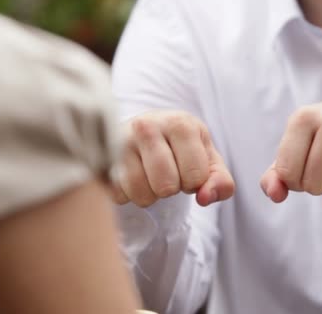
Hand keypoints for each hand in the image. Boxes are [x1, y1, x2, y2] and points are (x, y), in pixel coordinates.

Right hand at [113, 111, 234, 206]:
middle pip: (166, 187)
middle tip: (167, 173)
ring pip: (141, 195)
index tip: (186, 168)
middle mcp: (147, 126)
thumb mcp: (209, 161)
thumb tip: (204, 199)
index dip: (194, 182)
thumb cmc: (182, 149)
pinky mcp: (100, 158)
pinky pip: (119, 196)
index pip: (195, 177)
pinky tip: (131, 176)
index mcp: (180, 123)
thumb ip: (220, 182)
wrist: (145, 130)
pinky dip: (128, 195)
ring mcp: (119, 141)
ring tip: (150, 175)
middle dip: (171, 189)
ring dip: (150, 195)